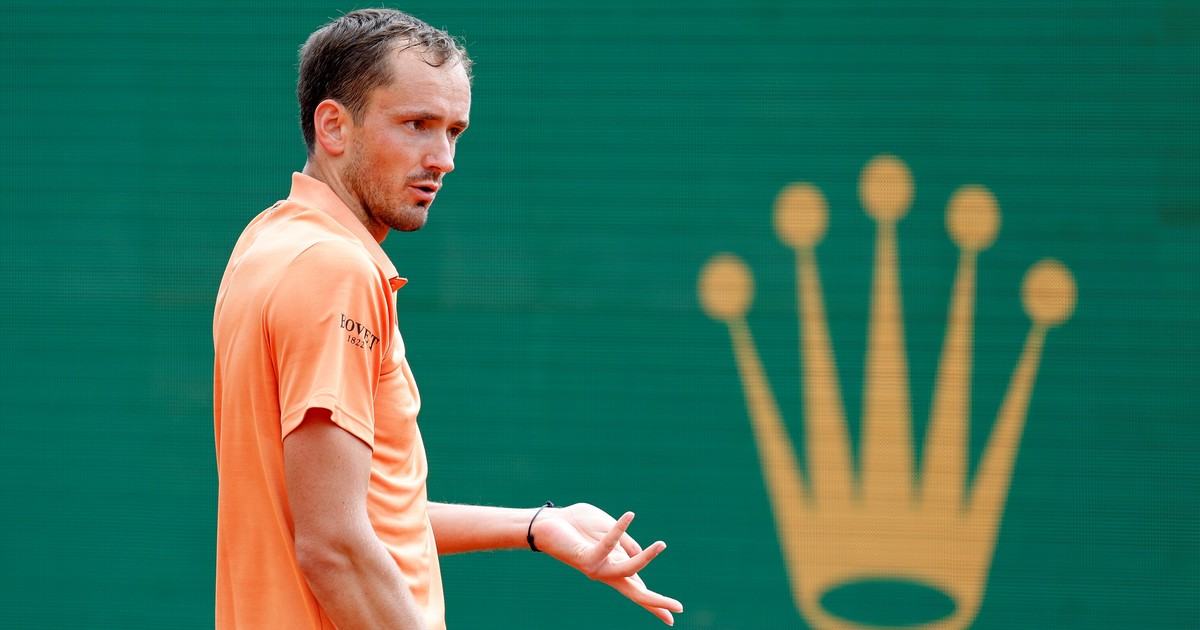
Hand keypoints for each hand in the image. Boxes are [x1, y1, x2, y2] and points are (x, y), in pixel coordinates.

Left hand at [530, 503, 682, 624]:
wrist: (548, 523)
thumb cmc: (578, 526)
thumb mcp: (608, 530)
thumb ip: (625, 543)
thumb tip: (640, 555)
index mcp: (614, 567)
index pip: (639, 588)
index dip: (655, 603)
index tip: (673, 616)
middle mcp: (606, 573)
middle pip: (636, 593)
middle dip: (656, 603)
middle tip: (678, 611)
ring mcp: (596, 568)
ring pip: (627, 571)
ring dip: (646, 558)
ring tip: (662, 544)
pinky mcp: (586, 558)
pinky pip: (608, 544)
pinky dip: (619, 530)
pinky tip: (629, 516)